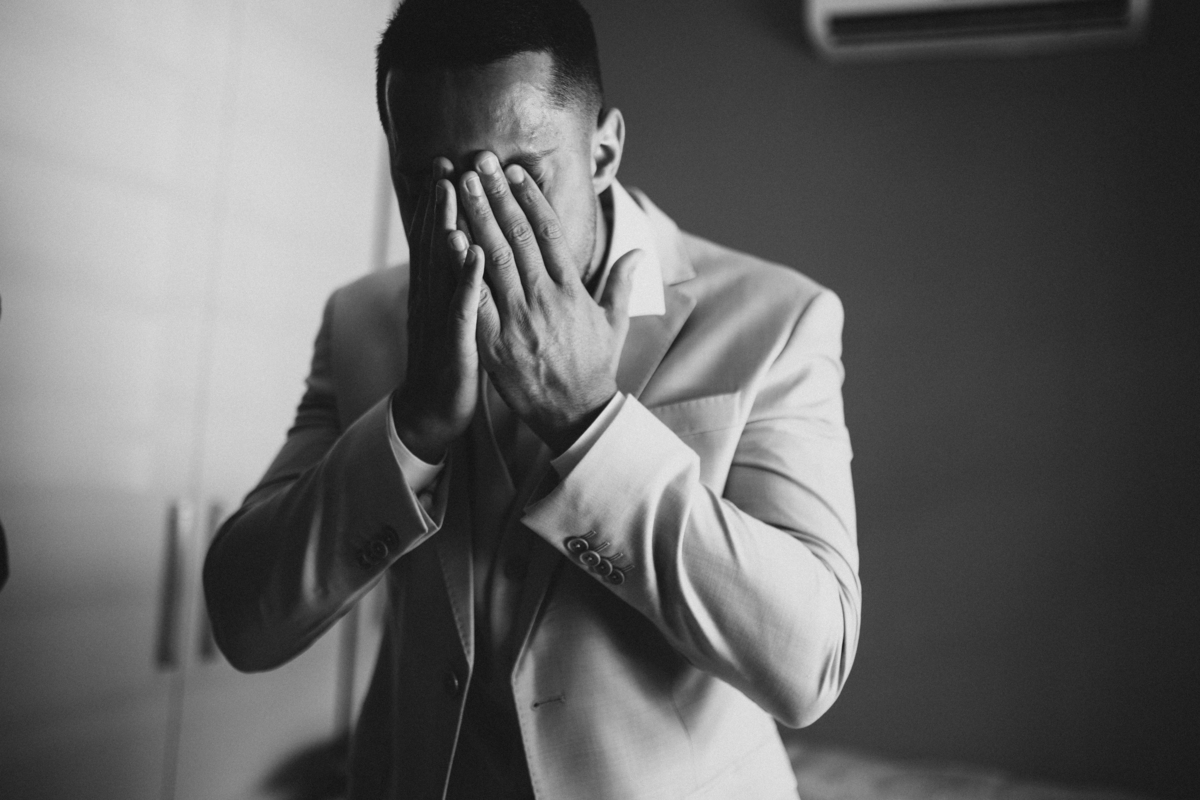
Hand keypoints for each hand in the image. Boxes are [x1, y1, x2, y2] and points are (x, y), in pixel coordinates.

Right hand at [391, 159, 485, 462]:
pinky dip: (467, 278)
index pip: (437, 238)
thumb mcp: (452, 314)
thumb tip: (462, 249)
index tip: (447, 165)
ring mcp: (441, 317)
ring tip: (453, 191)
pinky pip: (463, 305)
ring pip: (443, 265)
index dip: (440, 203)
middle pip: (436, 242)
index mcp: (435, 289)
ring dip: (447, 226)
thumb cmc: (448, 359)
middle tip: (445, 162)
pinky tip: (475, 254)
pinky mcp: (456, 340)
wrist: (432, 408)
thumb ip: (454, 281)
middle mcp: (432, 297)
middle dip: (440, 202)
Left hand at [459, 151, 640, 454]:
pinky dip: (462, 267)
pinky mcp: (496, 342)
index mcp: (571, 290)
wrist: (576, 414)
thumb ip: (622, 284)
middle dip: (497, 196)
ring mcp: (519, 319)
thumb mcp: (614, 323)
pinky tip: (449, 237)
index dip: (531, 199)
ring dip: (477, 217)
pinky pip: (475, 298)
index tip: (515, 172)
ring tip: (461, 185)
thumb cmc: (594, 368)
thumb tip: (639, 253)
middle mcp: (545, 298)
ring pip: (494, 257)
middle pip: (518, 236)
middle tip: (479, 162)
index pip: (550, 233)